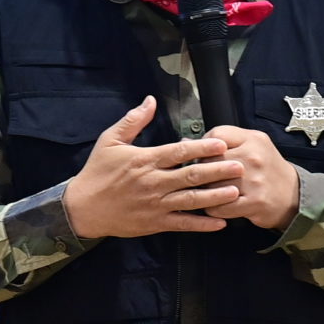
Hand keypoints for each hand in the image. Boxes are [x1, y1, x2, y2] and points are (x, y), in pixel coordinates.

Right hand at [62, 97, 242, 239]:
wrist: (83, 208)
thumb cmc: (97, 172)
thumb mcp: (109, 141)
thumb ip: (132, 120)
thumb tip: (150, 100)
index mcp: (145, 160)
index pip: (179, 152)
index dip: (202, 147)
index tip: (222, 143)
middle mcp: (154, 182)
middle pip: (191, 175)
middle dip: (218, 170)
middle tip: (240, 166)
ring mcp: (156, 204)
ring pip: (191, 200)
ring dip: (215, 196)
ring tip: (236, 191)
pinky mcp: (155, 223)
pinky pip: (183, 223)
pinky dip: (202, 224)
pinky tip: (220, 222)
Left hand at [199, 126, 301, 229]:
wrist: (294, 195)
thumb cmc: (268, 170)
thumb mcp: (254, 145)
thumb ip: (224, 141)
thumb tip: (187, 142)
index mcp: (253, 140)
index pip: (217, 136)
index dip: (204, 146)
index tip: (204, 155)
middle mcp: (254, 157)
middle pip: (210, 160)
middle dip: (202, 171)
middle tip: (204, 177)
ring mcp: (254, 181)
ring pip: (212, 185)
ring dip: (206, 192)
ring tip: (211, 192)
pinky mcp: (254, 202)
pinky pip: (219, 207)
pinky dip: (213, 208)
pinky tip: (218, 205)